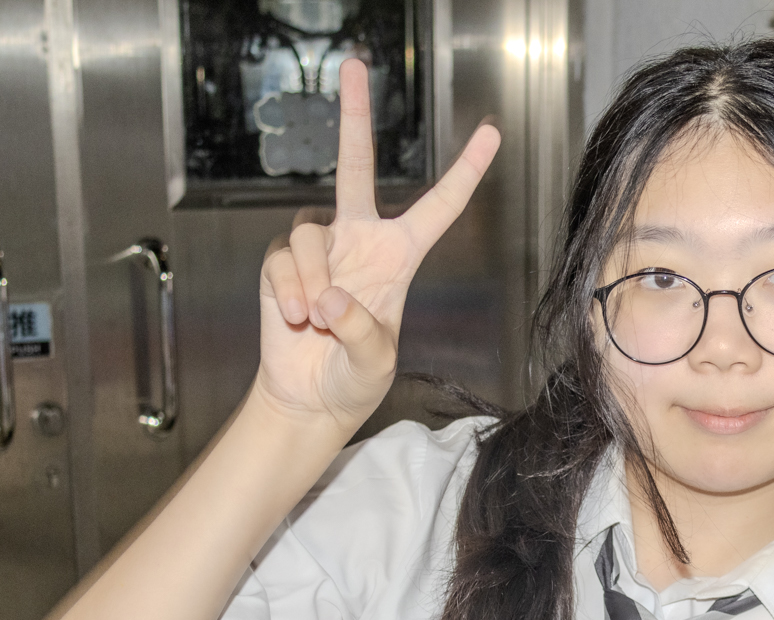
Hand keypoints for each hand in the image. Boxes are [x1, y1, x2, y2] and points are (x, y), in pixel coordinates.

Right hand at [255, 60, 499, 434]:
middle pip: (354, 166)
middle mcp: (359, 240)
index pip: (438, 207)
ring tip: (317, 321)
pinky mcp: (283, 265)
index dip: (465, 171)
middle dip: (353, 117)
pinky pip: (283, 260)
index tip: (491, 133)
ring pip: (312, 234)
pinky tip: (295, 320)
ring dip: (313, 282)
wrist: (309, 399)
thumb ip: (363, 333)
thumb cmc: (353, 379)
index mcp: (399, 256)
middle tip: (354, 65)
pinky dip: (289, 291)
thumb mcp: (376, 363)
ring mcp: (320, 249)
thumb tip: (332, 296)